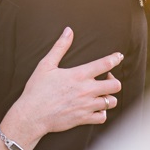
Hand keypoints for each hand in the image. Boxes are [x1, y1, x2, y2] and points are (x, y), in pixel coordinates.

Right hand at [10, 27, 122, 143]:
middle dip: (113, 80)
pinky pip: (103, 117)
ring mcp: (86, 106)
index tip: (118, 57)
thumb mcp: (46, 64)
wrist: (31, 115)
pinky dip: (102, 113)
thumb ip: (60, 47)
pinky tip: (95, 108)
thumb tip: (68, 31)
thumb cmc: (37, 89)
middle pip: (115, 85)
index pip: (105, 64)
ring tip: (101, 94)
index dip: (115, 58)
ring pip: (111, 102)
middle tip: (106, 79)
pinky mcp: (84, 119)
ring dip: (108, 97)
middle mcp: (86, 90)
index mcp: (78, 75)